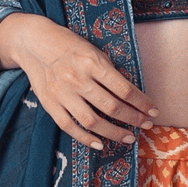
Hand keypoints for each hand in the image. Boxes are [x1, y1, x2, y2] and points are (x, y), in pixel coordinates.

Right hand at [0, 12, 156, 148]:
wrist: (34, 42)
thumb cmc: (70, 46)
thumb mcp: (93, 51)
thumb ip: (109, 72)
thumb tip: (130, 95)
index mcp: (92, 63)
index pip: (123, 89)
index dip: (141, 103)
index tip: (153, 111)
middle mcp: (77, 79)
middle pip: (111, 107)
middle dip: (133, 119)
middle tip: (146, 125)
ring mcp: (62, 93)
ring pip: (92, 121)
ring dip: (114, 133)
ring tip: (128, 138)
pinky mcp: (50, 104)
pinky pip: (70, 127)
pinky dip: (86, 138)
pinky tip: (101, 144)